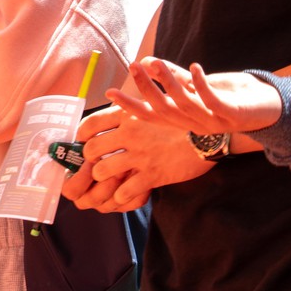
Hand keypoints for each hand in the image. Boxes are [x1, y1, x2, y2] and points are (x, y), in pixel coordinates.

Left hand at [62, 105, 211, 212]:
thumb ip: (134, 102)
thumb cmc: (182, 118)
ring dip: (103, 178)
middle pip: (91, 150)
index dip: (81, 135)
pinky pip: (125, 192)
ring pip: (102, 171)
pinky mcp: (152, 175)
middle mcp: (130, 134)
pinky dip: (121, 196)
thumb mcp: (156, 104)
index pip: (91, 124)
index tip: (82, 141)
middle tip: (95, 164)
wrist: (209, 136)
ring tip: (109, 179)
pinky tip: (125, 192)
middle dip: (89, 160)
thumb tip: (113, 94)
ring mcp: (140, 156)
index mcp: (130, 115)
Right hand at [110, 58, 282, 137]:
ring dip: (169, 83)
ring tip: (157, 62)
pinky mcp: (232, 114)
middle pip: (163, 110)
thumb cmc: (231, 97)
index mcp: (185, 120)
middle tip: (132, 67)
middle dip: (146, 89)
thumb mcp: (199, 87)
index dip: (130, 105)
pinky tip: (195, 66)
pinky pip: (213, 100)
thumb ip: (176, 78)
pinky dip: (202, 83)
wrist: (269, 111)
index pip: (151, 115)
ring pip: (184, 104)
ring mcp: (213, 121)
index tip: (108, 94)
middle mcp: (194, 124)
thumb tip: (148, 62)